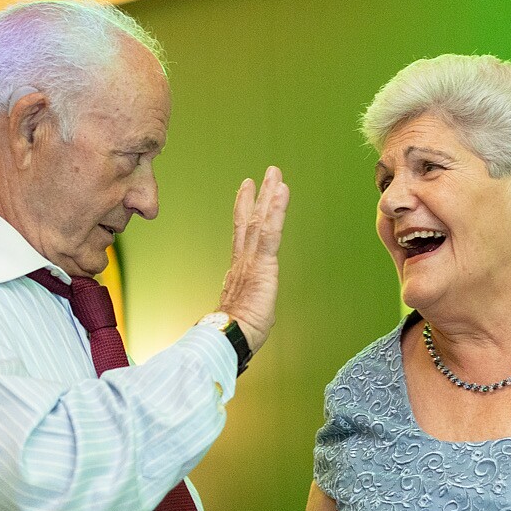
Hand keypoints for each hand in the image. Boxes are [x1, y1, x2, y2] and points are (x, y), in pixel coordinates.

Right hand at [218, 166, 289, 355]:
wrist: (228, 336)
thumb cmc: (236, 332)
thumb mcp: (247, 314)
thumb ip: (250, 304)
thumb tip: (250, 313)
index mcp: (238, 271)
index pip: (242, 236)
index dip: (244, 212)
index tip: (245, 194)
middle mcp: (243, 260)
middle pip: (250, 221)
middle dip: (256, 197)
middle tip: (261, 176)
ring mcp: (251, 259)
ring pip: (261, 220)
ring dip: (268, 195)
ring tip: (274, 174)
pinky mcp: (262, 263)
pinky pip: (271, 231)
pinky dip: (277, 209)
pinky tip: (282, 191)